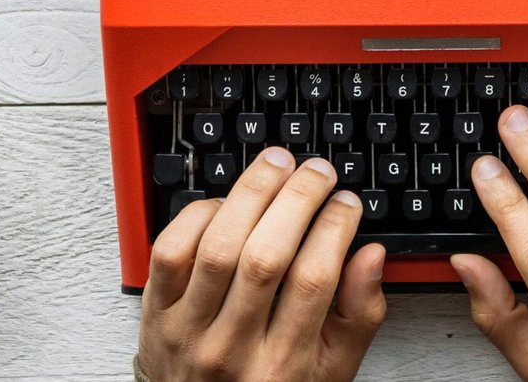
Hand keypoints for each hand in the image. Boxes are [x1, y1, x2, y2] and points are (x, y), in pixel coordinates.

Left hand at [136, 148, 386, 381]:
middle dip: (297, 199)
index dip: (334, 229)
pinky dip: (198, 215)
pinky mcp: (156, 313)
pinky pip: (170, 251)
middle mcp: (232, 349)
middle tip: (318, 172)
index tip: (347, 202)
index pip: (313, 280)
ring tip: (277, 166)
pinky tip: (226, 202)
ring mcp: (188, 330)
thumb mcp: (331, 371)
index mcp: (283, 367)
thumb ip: (358, 316)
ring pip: (218, 247)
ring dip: (251, 194)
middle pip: (265, 257)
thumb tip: (371, 256)